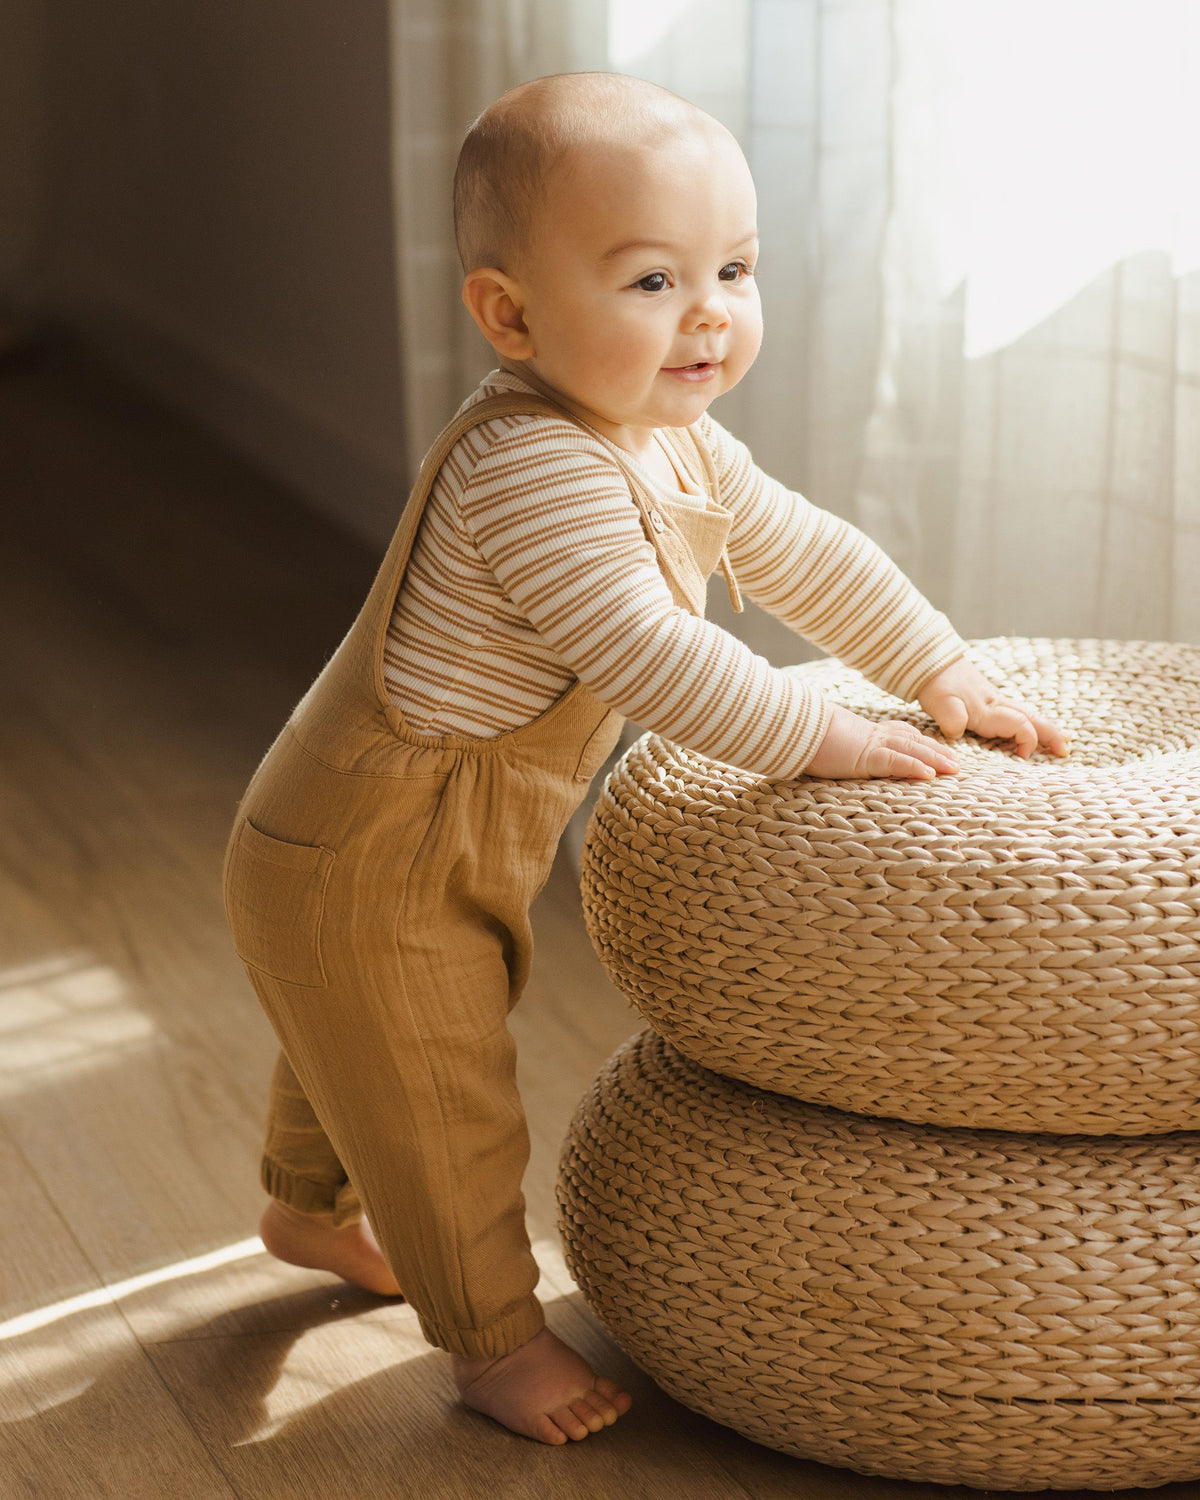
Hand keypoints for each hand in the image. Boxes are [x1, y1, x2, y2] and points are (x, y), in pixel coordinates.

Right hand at [804, 703, 958, 780]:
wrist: (795, 727)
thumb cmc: (807, 736)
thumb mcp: (830, 744)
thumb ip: (842, 749)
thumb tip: (837, 755)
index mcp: (868, 733)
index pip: (903, 735)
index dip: (923, 743)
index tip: (939, 751)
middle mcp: (875, 736)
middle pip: (914, 742)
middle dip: (938, 752)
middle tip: (956, 764)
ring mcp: (872, 745)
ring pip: (912, 750)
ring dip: (935, 759)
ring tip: (953, 769)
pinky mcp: (865, 756)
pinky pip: (895, 761)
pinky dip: (914, 767)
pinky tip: (929, 775)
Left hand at [917, 657, 1069, 758]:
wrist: (933, 662)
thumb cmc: (936, 685)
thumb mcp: (939, 703)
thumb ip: (950, 718)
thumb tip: (959, 730)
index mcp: (989, 710)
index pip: (1019, 725)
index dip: (1027, 741)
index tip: (1022, 758)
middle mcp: (998, 705)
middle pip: (1031, 719)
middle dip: (1050, 734)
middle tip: (1066, 750)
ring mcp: (996, 702)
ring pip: (1027, 715)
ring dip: (1045, 728)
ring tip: (1062, 740)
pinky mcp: (990, 701)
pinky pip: (1017, 713)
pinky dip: (1031, 722)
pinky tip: (1035, 727)